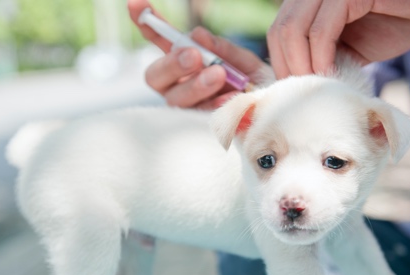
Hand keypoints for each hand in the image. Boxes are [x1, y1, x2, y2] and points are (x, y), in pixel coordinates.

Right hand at [128, 0, 265, 108]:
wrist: (274, 115)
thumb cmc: (254, 85)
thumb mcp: (244, 61)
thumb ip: (223, 49)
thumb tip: (197, 35)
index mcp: (184, 64)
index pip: (159, 41)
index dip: (145, 23)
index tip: (135, 3)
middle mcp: (177, 86)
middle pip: (155, 76)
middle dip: (173, 64)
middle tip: (195, 56)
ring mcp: (186, 109)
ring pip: (175, 98)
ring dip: (195, 84)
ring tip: (219, 74)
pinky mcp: (198, 128)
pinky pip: (200, 117)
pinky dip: (216, 104)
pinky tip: (231, 97)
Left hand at [267, 0, 409, 78]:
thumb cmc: (398, 18)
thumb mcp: (353, 43)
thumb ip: (326, 54)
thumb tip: (302, 82)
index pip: (278, 30)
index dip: (281, 62)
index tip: (296, 90)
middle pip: (280, 30)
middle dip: (287, 67)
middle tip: (305, 93)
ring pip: (293, 30)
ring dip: (301, 65)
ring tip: (317, 87)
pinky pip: (321, 31)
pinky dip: (320, 57)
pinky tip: (330, 74)